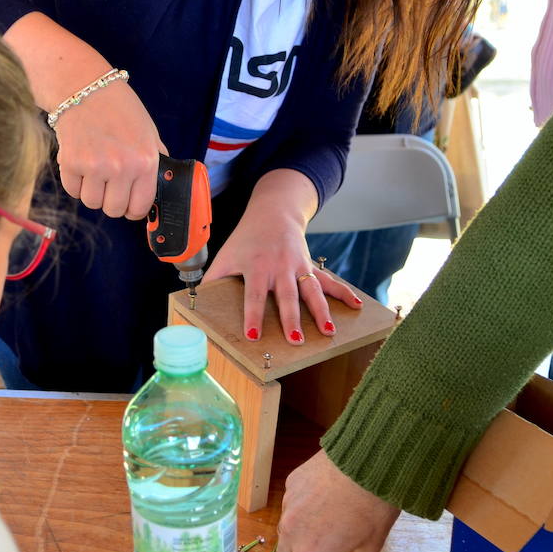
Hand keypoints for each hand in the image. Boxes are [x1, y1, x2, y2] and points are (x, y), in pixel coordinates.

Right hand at [53, 80, 164, 220]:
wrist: (85, 87)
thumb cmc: (119, 109)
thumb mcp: (149, 133)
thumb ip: (155, 162)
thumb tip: (158, 187)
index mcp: (145, 161)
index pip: (140, 206)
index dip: (133, 209)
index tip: (128, 204)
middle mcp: (122, 167)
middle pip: (114, 210)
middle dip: (111, 200)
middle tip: (109, 183)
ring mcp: (95, 166)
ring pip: (92, 202)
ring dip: (92, 191)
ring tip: (94, 168)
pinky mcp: (71, 163)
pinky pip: (72, 191)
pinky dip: (75, 182)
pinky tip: (81, 162)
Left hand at [202, 191, 361, 344]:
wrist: (274, 212)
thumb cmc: (246, 238)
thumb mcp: (227, 255)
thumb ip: (214, 279)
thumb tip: (196, 303)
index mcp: (257, 267)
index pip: (254, 295)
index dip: (253, 315)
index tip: (254, 335)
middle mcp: (280, 267)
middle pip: (287, 297)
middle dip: (292, 319)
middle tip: (296, 340)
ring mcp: (299, 266)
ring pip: (312, 291)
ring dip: (322, 311)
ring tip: (328, 332)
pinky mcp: (311, 266)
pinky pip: (329, 281)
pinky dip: (344, 293)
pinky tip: (356, 306)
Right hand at [275, 450, 399, 551]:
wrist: (369, 456)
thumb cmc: (374, 505)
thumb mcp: (373, 547)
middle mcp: (291, 531)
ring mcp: (287, 506)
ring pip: (285, 538)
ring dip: (303, 545)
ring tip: (332, 529)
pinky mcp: (290, 485)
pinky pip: (291, 511)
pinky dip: (304, 518)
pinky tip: (329, 504)